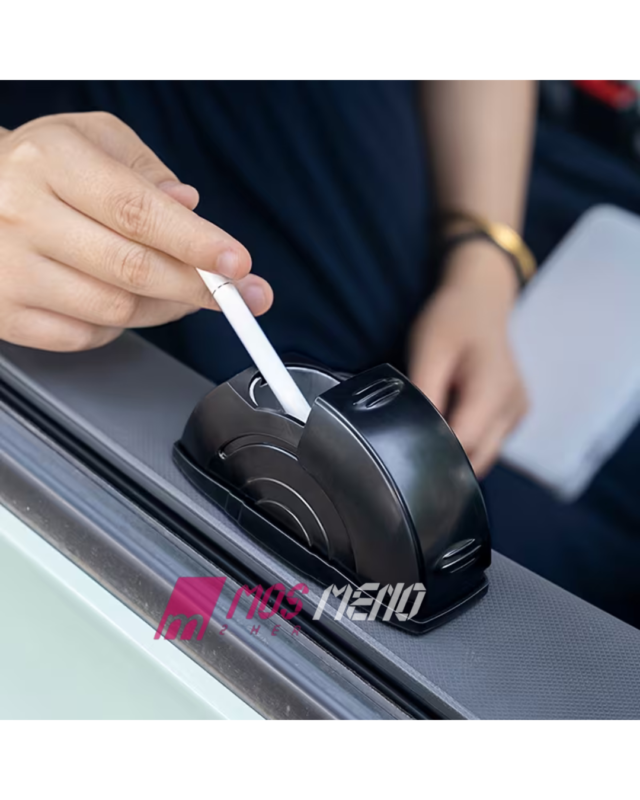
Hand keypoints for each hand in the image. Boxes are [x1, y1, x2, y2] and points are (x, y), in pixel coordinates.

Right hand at [0, 112, 271, 350]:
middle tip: (240, 295)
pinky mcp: (6, 313)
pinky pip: (88, 336)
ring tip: (178, 289)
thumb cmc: (42, 169)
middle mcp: (22, 215)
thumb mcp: (94, 140)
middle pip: (132, 269)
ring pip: (116, 310)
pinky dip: (120, 325)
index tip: (238, 263)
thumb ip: (148, 171)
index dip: (195, 242)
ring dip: (165, 307)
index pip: (137, 210)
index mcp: (52, 162)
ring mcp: (10, 270)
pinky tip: (122, 298)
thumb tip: (189, 206)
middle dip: (199, 287)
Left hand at [409, 240, 527, 476]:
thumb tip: (414, 437)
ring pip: (484, 455)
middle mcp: (513, 408)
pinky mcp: (515, 415)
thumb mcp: (428, 352)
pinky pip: (489, 442)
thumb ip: (424, 395)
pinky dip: (468, 441)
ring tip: (428, 430)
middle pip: (477, 458)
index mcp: (494, 391)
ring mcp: (518, 413)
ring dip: (457, 452)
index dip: (434, 452)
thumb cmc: (450, 321)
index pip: (464, 443)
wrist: (480, 300)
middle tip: (410, 447)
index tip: (405, 448)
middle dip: (445, 460)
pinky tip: (447, 421)